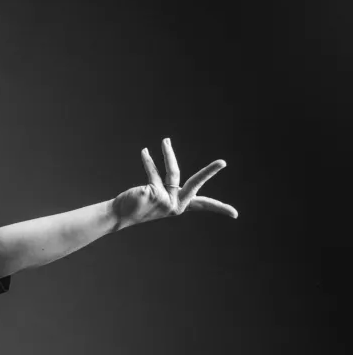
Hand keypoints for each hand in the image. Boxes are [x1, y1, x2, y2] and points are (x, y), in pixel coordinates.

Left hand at [112, 138, 237, 228]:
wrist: (119, 214)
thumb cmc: (138, 202)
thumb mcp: (157, 191)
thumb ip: (166, 180)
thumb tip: (168, 147)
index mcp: (180, 206)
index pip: (203, 205)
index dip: (219, 208)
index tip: (236, 214)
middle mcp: (176, 206)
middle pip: (196, 185)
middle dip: (209, 172)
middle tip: (223, 161)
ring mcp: (166, 202)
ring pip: (173, 172)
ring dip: (168, 154)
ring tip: (165, 140)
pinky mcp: (155, 196)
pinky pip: (153, 172)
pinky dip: (148, 160)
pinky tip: (145, 151)